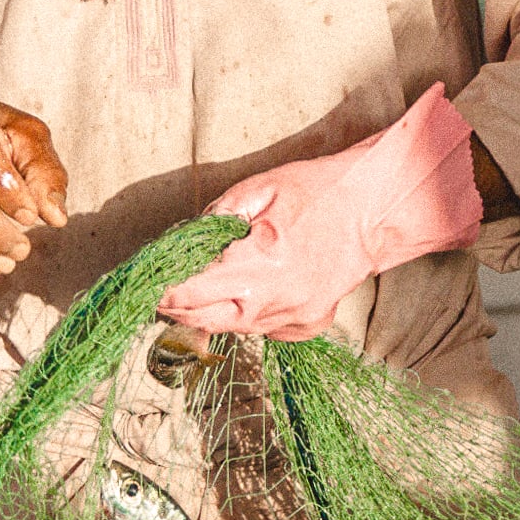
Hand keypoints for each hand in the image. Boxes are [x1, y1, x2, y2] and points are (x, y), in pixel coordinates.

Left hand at [158, 83, 483, 339]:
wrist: (376, 209)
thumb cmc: (318, 191)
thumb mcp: (257, 190)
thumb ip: (213, 219)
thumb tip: (180, 244)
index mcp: (258, 264)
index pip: (189, 292)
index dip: (160, 290)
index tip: (143, 284)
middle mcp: (274, 301)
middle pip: (203, 322)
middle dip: (175, 309)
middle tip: (158, 294)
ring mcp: (294, 318)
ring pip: (231, 329)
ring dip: (207, 314)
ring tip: (194, 292)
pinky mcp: (308, 325)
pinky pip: (262, 330)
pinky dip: (245, 315)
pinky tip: (246, 292)